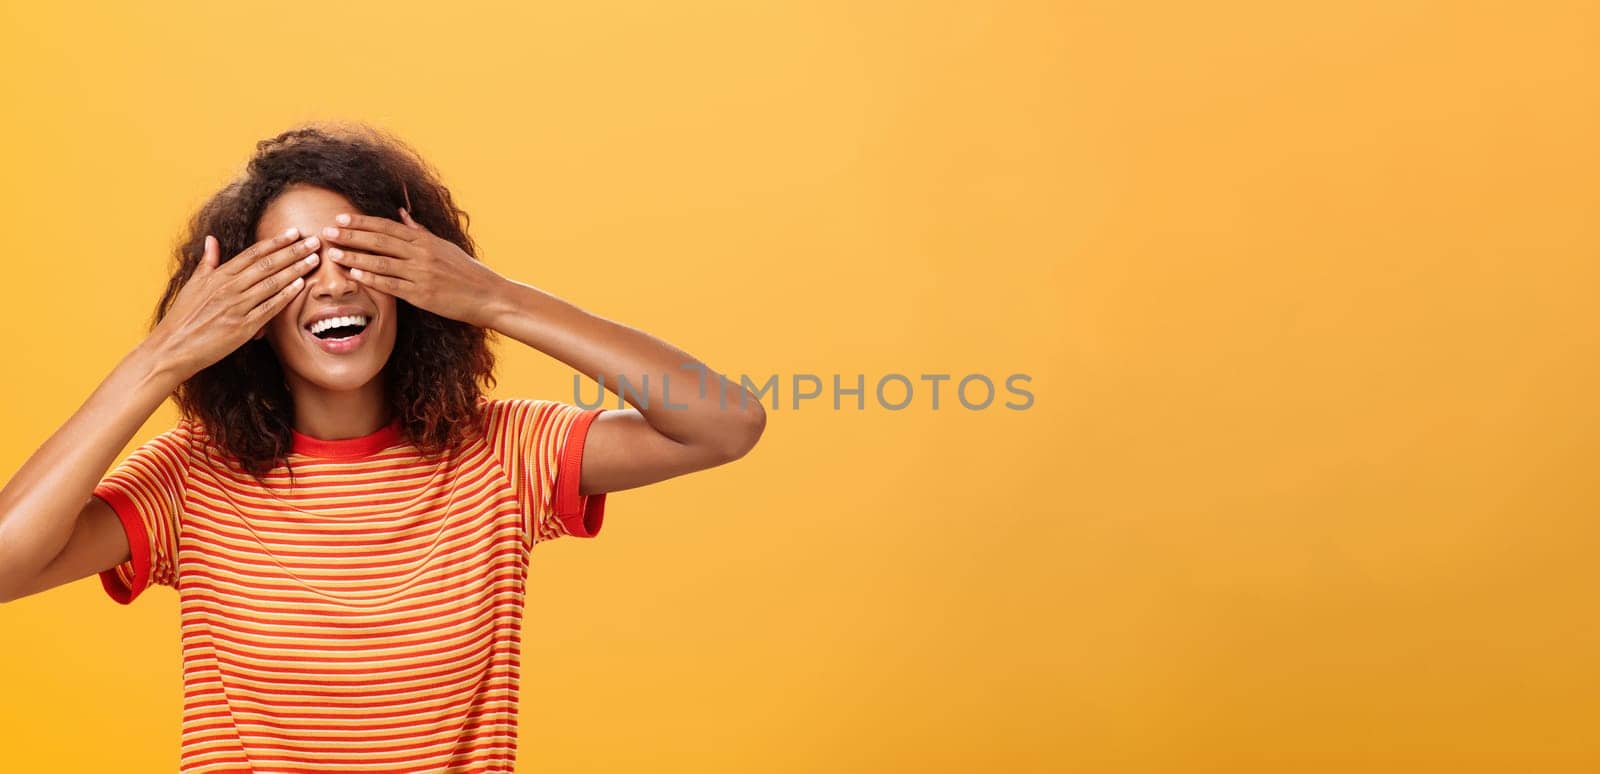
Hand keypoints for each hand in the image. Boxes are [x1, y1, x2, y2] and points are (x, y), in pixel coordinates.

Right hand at [148, 229, 322, 379]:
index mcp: (218, 276)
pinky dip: (285, 295)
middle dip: (293, 251)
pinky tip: (301, 285)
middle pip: (267, 265)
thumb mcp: (193, 285)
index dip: (275, 242)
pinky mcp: (242, 328)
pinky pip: (269, 308)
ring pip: (272, 283)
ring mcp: (236, 307)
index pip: (253, 253)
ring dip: (295, 269)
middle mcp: (228, 288)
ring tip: (314, 259)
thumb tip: (211, 239)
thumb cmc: (182, 317)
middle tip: (314, 241)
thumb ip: (207, 262)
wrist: (172, 348)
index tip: (294, 232)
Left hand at [321, 209, 506, 327]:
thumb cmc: (466, 271)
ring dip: (355, 257)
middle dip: (351, 236)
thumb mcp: (444, 246)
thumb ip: (420, 231)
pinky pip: (391, 285)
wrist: (487, 295)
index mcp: (425, 241)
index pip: (387, 227)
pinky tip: (354, 276)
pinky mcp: (421, 295)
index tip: (341, 219)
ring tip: (333, 254)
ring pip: (381, 262)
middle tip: (327, 232)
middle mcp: (421, 254)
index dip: (362, 223)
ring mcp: (421, 274)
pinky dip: (371, 279)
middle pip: (379, 241)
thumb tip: (402, 213)